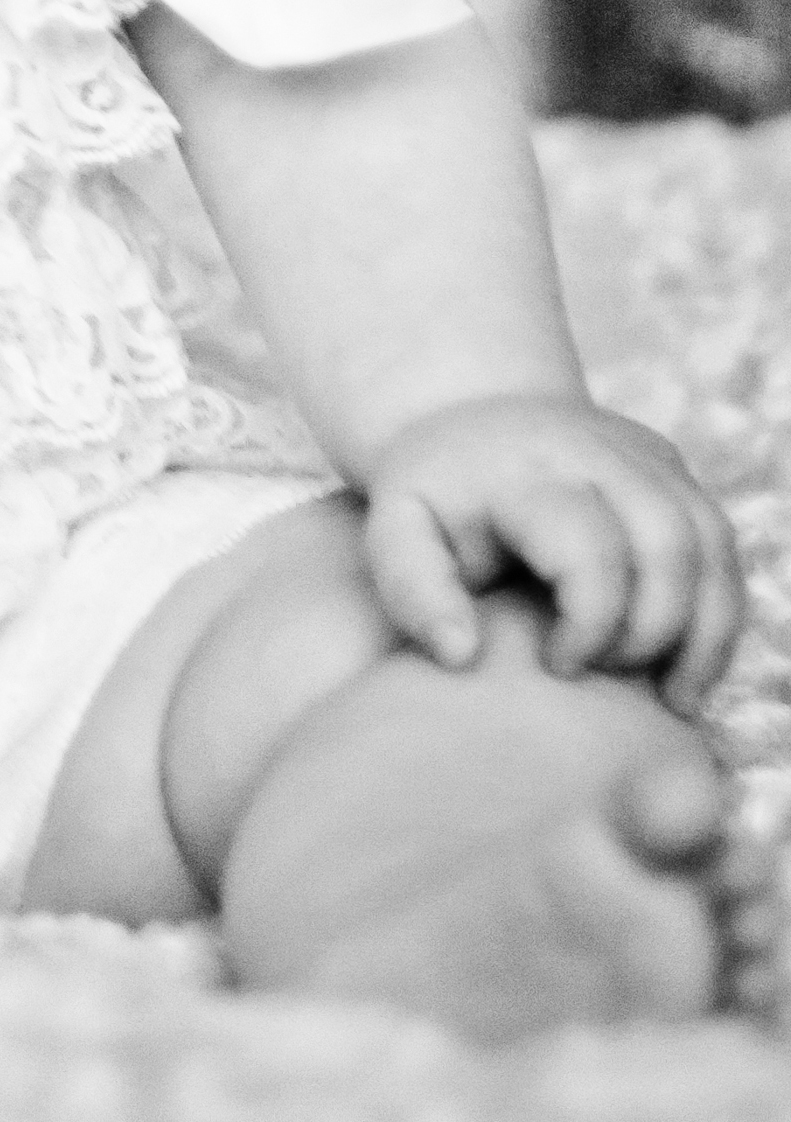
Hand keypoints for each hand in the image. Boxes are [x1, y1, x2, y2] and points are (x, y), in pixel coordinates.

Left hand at [363, 395, 741, 714]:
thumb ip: (413, 592)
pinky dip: (719, 613)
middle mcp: (595, 449)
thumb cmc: (437, 499)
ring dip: (703, 631)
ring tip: (671, 696)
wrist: (471, 425)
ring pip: (710, 543)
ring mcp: (643, 455)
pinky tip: (686, 667)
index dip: (590, 624)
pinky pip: (722, 546)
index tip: (558, 667)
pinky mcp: (673, 471)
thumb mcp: (398, 532)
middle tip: (611, 675)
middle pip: (667, 543)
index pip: (590, 547)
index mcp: (524, 468)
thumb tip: (461, 657)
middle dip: (652, 630)